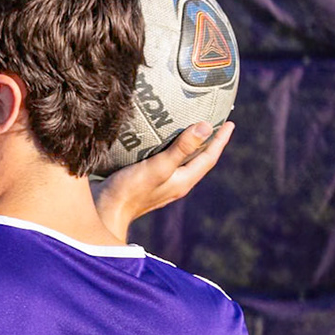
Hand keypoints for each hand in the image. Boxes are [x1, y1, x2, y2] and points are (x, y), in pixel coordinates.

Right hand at [93, 120, 232, 241]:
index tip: (230, 123)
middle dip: (207, 142)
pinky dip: (168, 149)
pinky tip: (156, 141)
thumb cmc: (130, 190)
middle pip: (197, 160)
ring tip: (188, 129)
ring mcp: (160, 184)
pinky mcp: (145, 182)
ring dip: (188, 146)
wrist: (104, 211)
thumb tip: (207, 126)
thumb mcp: (159, 167)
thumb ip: (182, 149)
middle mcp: (175, 183)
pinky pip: (164, 162)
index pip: (208, 158)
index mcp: (183, 181)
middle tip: (213, 123)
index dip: (220, 140)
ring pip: (181, 162)